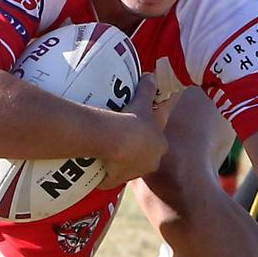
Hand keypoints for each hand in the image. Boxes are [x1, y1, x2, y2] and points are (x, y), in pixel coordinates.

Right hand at [98, 74, 168, 188]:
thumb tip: (151, 75)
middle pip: (144, 158)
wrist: (116, 140)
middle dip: (135, 152)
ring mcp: (133, 173)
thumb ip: (148, 89)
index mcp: (160, 145)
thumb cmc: (133, 120)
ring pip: (128, 168)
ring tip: (108, 152)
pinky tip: (97, 164)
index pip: (157, 142)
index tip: (137, 130)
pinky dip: (105, 172)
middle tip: (121, 141)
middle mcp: (151, 163)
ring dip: (120, 162)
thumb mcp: (142, 101)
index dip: (147, 136)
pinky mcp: (116, 180)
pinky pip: (110, 177)